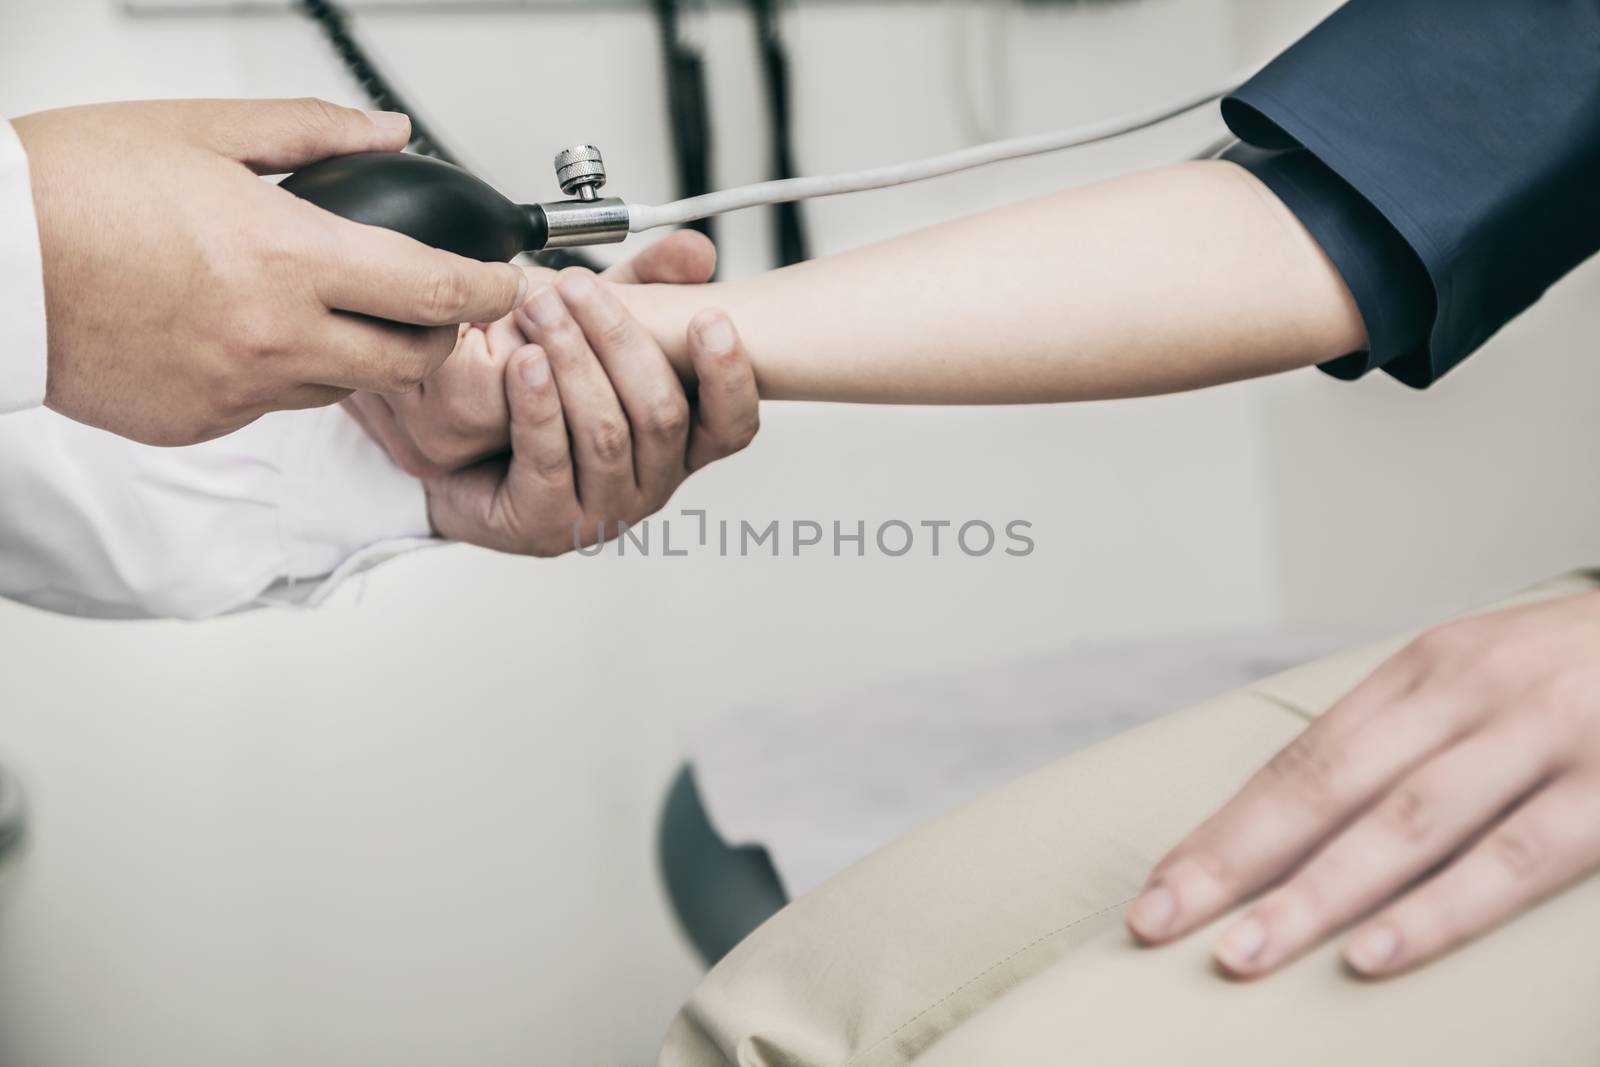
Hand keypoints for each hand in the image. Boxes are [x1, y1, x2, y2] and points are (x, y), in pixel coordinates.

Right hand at [14, 99, 524, 444]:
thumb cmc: (73, 187)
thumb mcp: (202, 128)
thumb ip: (313, 133)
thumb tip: (389, 135)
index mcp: (288, 258)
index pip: (434, 292)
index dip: (488, 290)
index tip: (506, 283)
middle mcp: (276, 337)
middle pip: (411, 361)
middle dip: (440, 335)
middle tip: (432, 305)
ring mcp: (238, 391)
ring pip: (344, 387)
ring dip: (358, 354)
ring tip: (321, 306)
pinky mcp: (200, 424)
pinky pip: (273, 405)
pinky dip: (282, 372)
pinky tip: (243, 329)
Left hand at [421, 253, 758, 555]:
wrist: (460, 452)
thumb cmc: (539, 395)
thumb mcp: (597, 329)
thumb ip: (649, 289)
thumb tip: (698, 250)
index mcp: (679, 443)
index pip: (731, 425)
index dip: (728, 377)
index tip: (710, 321)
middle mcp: (652, 481)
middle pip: (662, 415)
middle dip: (620, 340)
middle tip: (576, 287)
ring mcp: (603, 510)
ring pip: (606, 433)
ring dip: (572, 361)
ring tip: (539, 310)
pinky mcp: (548, 525)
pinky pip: (550, 460)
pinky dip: (538, 405)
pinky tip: (524, 363)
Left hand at [1126, 591, 1599, 978]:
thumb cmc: (1585, 671)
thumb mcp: (1487, 677)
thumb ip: (1410, 737)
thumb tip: (1309, 819)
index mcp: (1423, 669)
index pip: (1301, 760)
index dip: (1226, 829)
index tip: (1161, 886)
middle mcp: (1467, 693)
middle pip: (1324, 788)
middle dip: (1234, 862)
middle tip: (1158, 924)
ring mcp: (1541, 734)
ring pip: (1402, 826)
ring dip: (1312, 896)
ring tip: (1240, 955)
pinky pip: (1512, 859)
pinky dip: (1438, 910)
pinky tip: (1374, 956)